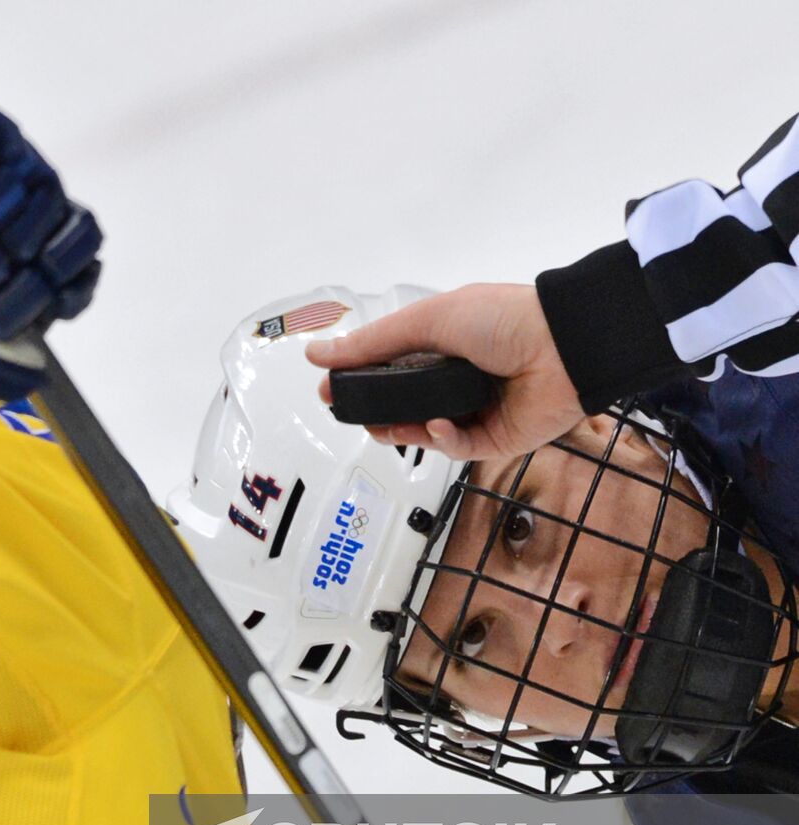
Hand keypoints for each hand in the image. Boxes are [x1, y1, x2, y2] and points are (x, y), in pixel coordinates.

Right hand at [304, 283, 583, 460]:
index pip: (386, 372)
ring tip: (391, 427)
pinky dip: (442, 438)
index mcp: (438, 348)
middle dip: (376, 414)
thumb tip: (317, 353)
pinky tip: (439, 424)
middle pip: (400, 408)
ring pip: (423, 433)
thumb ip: (372, 343)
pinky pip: (457, 447)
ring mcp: (473, 412)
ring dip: (403, 431)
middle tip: (359, 415)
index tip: (329, 392)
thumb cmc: (503, 319)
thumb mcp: (426, 320)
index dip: (357, 382)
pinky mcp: (495, 439)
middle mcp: (454, 380)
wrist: (564, 345)